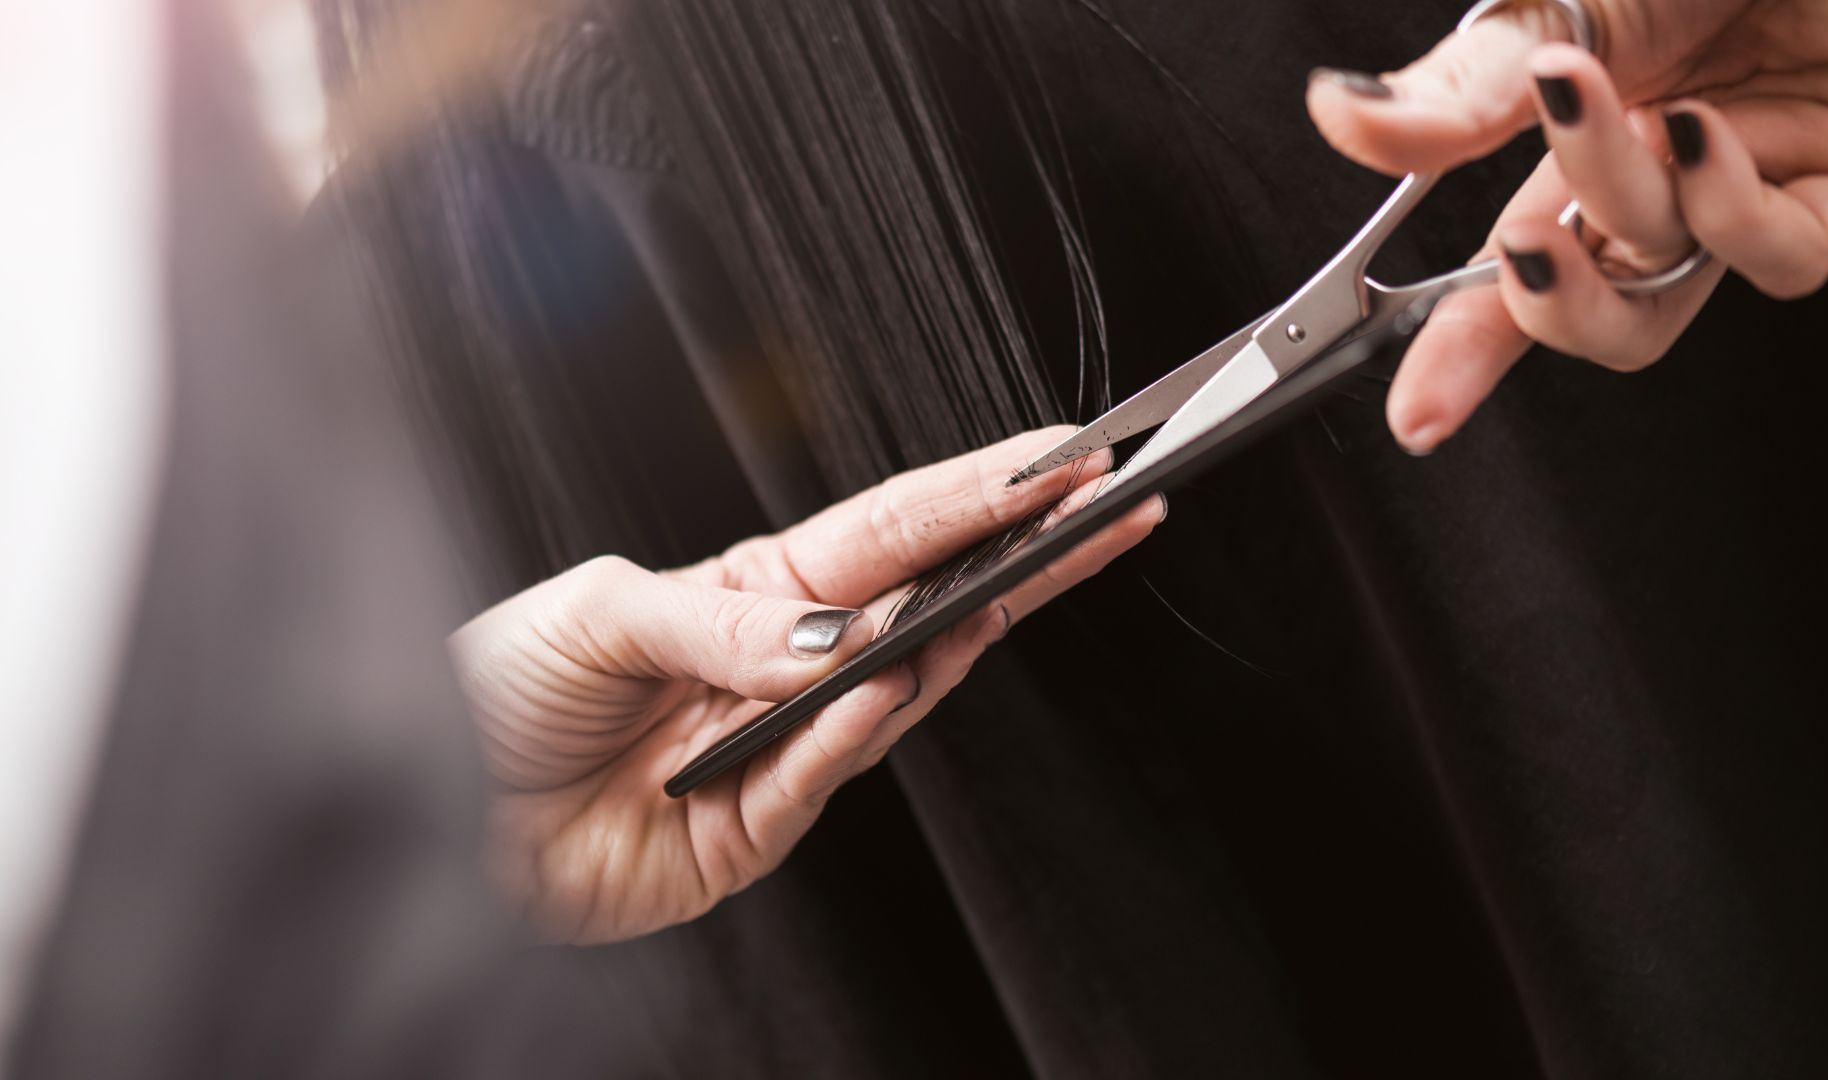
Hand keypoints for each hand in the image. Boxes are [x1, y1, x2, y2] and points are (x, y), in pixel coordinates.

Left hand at [449, 428, 1161, 942]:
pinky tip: (890, 675)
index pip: (891, 532)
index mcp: (753, 591)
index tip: (1064, 456)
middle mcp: (783, 663)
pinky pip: (825, 772)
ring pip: (897, 689)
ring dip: (953, 634)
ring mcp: (781, 746)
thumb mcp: (596, 615)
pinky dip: (861, 723)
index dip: (979, 493)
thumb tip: (841, 631)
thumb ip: (719, 620)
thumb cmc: (495, 695)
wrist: (422, 817)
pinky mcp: (756, 830)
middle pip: (930, 602)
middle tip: (1114, 506)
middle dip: (1027, 553)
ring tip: (1007, 579)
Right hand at [1307, 0, 1827, 453]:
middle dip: (1531, 314)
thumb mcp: (1566, 0)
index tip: (1419, 407)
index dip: (1456, 341)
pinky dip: (1724, 205)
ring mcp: (1752, 187)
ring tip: (1628, 134)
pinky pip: (1767, 260)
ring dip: (1623, 233)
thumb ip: (1464, 83)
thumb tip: (1347, 119)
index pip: (1506, 257)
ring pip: (1660, 297)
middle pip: (1578, 304)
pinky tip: (1706, 130)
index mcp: (1593, 122)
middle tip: (1525, 257)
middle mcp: (1663, 169)